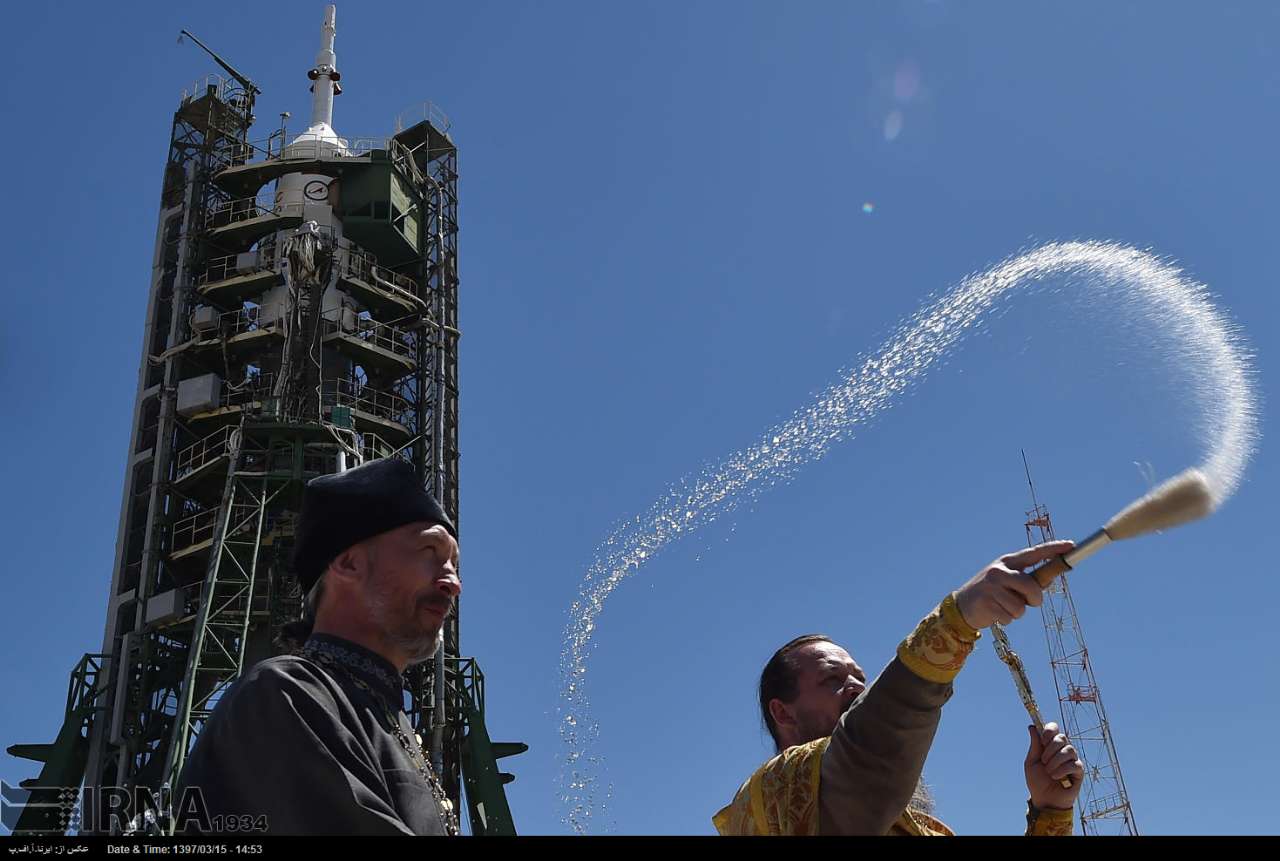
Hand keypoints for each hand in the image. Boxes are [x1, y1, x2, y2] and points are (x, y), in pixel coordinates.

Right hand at [954, 540, 1073, 628]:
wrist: (962, 606)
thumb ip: (1029, 580)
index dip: (1053, 549)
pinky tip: (995, 613)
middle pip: (1031, 586)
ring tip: (1003, 606)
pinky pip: (1009, 617)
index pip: (1034, 553)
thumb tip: (1052, 577)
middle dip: (1034, 599)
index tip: (1071, 545)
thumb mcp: (1008, 581)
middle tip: (1027, 602)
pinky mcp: (986, 603)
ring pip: (1021, 606)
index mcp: (1007, 562)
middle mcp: (999, 571)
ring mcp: (991, 586)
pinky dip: (1006, 620)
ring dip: (1017, 612)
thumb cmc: (993, 593)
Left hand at [1025, 722, 1083, 809]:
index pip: (1054, 728)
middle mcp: (1063, 750)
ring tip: (1049, 772)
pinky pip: (1074, 764)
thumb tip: (1032, 727)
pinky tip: (1056, 777)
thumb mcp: (1031, 762)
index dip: (1049, 730)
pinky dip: (1062, 770)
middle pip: (1062, 737)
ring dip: (1055, 761)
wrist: (1045, 800)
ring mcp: (1072, 760)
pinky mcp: (1079, 771)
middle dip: (1050, 748)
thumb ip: (1034, 746)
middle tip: (1043, 761)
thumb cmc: (1038, 782)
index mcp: (1050, 746)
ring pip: (1069, 750)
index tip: (1043, 740)